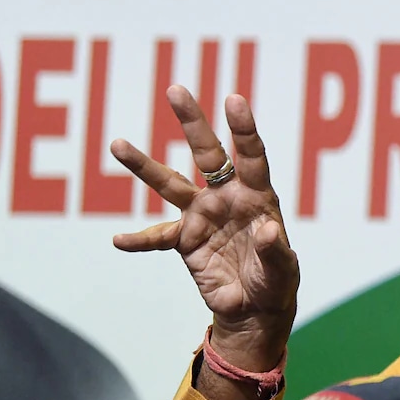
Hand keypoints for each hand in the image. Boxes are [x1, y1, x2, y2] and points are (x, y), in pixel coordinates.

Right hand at [112, 85, 298, 374]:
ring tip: (118, 144)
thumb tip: (269, 230)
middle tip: (176, 89)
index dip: (243, 129)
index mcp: (257, 197)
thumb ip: (276, 250)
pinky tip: (119, 241)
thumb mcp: (282, 270)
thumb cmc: (276, 283)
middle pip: (207, 154)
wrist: (255, 310)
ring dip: (144, 166)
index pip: (251, 157)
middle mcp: (226, 198)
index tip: (233, 100)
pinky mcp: (184, 241)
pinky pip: (156, 237)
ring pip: (170, 183)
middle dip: (193, 123)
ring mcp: (202, 216)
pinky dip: (138, 240)